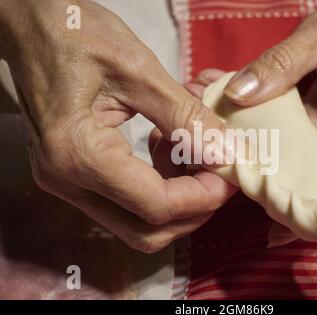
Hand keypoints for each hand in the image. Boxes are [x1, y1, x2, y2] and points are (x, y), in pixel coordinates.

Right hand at [0, 0, 236, 252]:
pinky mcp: (72, 175)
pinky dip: (156, 188)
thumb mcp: (139, 69)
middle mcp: (66, 180)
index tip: (230, 171)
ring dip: (177, 201)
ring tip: (193, 155)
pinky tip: (166, 150)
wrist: (30, 26)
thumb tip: (226, 152)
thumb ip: (185, 116)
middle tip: (219, 175)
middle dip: (193, 210)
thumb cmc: (76, 34)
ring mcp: (66, 182)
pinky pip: (124, 202)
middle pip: (146, 232)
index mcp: (78, 153)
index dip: (203, 197)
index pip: (155, 206)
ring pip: (136, 223)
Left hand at [224, 0, 316, 186]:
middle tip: (237, 187)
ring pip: (297, 153)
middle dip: (279, 186)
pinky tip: (228, 115)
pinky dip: (261, 123)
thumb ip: (283, 62)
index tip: (281, 225)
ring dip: (261, 153)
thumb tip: (238, 94)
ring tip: (221, 151)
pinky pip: (289, 128)